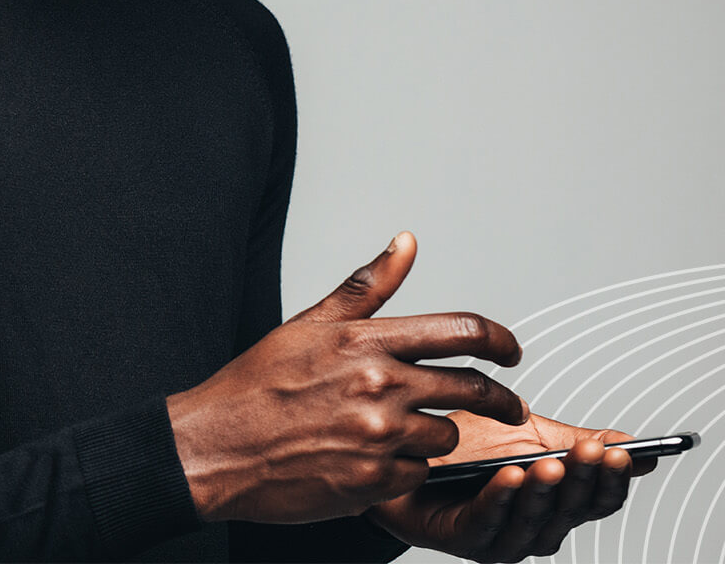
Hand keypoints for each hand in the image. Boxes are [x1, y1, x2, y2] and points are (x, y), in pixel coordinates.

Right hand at [166, 231, 527, 523]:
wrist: (214, 446)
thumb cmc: (255, 386)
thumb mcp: (308, 325)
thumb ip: (366, 286)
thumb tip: (406, 243)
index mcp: (365, 341)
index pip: (461, 332)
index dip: (500, 342)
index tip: (511, 352)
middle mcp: (378, 386)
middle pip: (471, 389)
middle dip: (500, 399)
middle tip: (509, 405)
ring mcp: (378, 437)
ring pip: (447, 436)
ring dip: (438, 435)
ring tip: (408, 434)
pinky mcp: (372, 481)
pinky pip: (418, 475)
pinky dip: (406, 470)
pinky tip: (377, 461)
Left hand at [364, 409, 659, 561]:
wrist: (406, 454)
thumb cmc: (465, 450)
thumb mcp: (529, 436)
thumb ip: (576, 443)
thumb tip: (633, 448)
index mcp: (557, 503)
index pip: (598, 498)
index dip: (611, 478)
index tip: (621, 452)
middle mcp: (536, 526)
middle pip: (572, 510)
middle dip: (584, 479)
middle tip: (593, 452)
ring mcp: (502, 537)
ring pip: (533, 519)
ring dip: (545, 491)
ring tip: (553, 464)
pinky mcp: (465, 538)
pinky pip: (487, 520)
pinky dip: (501, 498)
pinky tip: (510, 476)